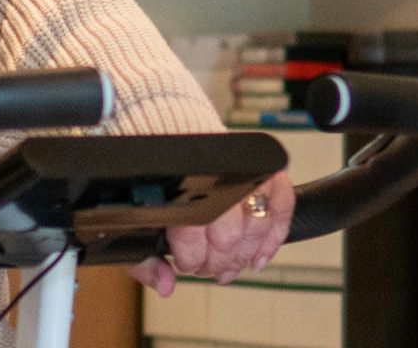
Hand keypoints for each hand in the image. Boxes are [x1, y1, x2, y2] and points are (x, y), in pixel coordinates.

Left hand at [131, 171, 294, 295]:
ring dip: (246, 254)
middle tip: (208, 266)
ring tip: (232, 264)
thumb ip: (143, 257)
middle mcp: (213, 178)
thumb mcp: (136, 220)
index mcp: (178, 187)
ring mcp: (240, 172)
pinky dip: (276, 232)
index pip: (194, 235)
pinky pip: (281, 202)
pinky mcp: (260, 168)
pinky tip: (261, 253)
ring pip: (257, 224)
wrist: (162, 132)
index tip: (185, 262)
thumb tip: (165, 285)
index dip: (192, 259)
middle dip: (219, 261)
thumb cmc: (151, 181)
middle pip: (229, 236)